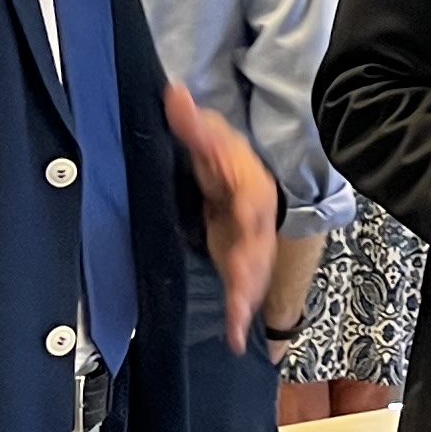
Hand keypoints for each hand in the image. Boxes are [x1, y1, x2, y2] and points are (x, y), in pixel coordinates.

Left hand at [170, 84, 277, 353]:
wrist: (247, 180)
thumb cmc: (226, 159)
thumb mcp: (210, 138)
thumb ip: (191, 122)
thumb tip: (172, 92)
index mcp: (252, 186)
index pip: (252, 195)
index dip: (250, 208)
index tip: (248, 219)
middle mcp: (257, 221)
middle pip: (258, 245)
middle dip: (251, 268)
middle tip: (243, 294)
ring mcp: (253, 246)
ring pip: (254, 273)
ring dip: (246, 297)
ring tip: (238, 323)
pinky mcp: (242, 264)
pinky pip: (243, 290)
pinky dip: (239, 315)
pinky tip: (234, 339)